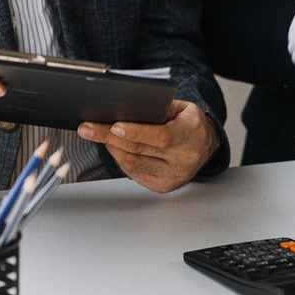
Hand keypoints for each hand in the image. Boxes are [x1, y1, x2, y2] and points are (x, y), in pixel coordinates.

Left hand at [77, 100, 219, 192]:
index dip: (136, 132)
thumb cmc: (189, 123)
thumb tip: (126, 109)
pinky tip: (116, 148)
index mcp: (191, 134)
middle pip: (140, 149)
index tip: (114, 126)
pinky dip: (121, 159)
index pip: (161, 136)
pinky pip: (134, 173)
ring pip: (133, 163)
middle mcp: (185, 158)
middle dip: (109, 137)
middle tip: (88, 128)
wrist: (206, 145)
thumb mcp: (182, 108)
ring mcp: (174, 176)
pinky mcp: (164, 187)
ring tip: (98, 135)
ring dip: (112, 148)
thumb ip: (159, 108)